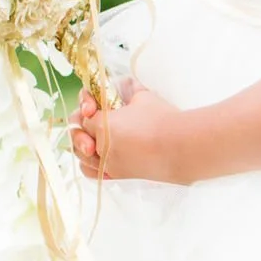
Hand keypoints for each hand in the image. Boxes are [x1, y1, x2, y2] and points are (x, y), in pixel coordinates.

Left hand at [67, 79, 185, 182]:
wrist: (182, 147)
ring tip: (94, 138)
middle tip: (93, 118)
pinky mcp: (118, 176)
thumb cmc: (164, 120)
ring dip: (83, 146)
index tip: (95, 105)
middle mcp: (101, 147)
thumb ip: (127, 90)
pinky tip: (100, 155)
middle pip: (78, 136)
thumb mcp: (143, 96)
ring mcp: (109, 164)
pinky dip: (91, 163)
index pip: (83, 116)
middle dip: (82, 127)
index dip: (87, 107)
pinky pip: (93, 172)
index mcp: (103, 124)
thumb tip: (123, 85)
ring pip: (81, 156)